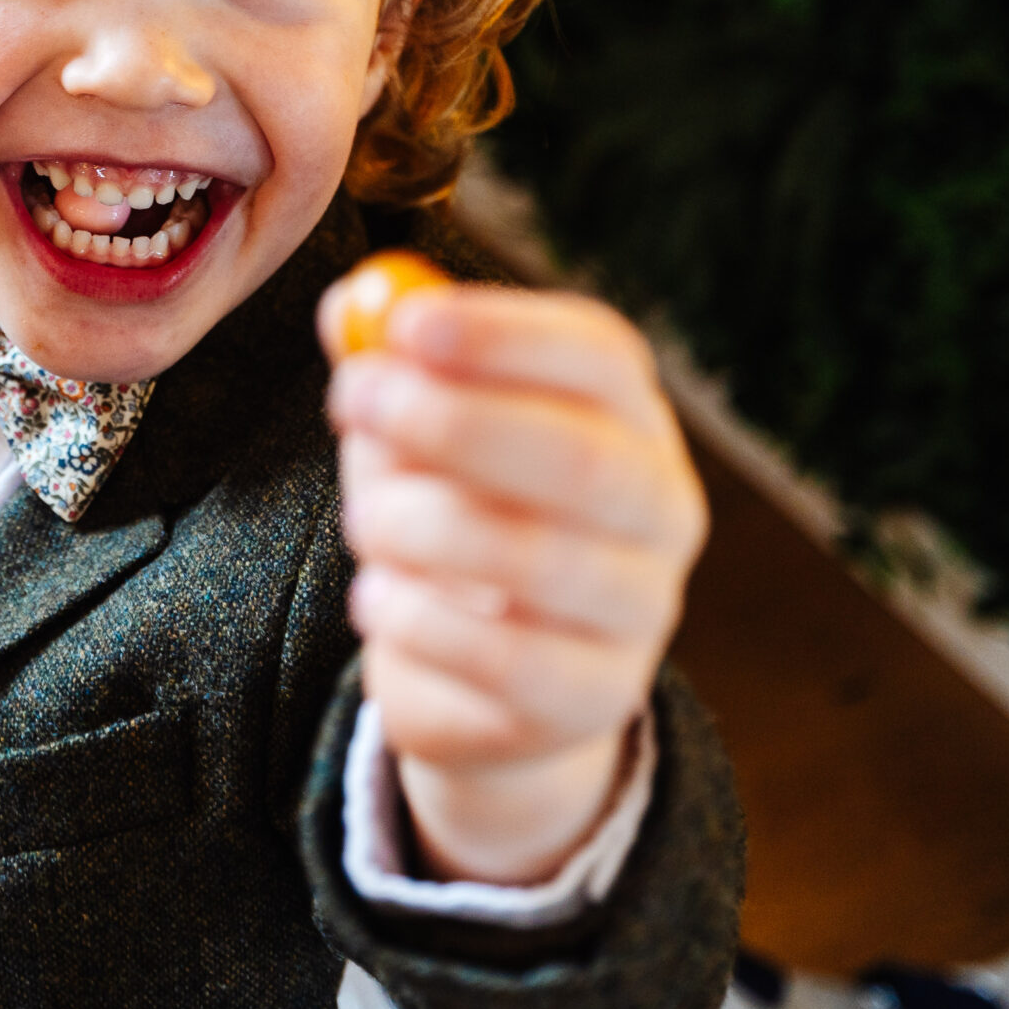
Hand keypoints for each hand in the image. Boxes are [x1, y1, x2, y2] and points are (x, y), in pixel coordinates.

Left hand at [320, 280, 705, 885]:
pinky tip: (379, 600)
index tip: (404, 324)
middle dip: (455, 422)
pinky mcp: (594, 700)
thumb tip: (348, 308)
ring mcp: (641, 611)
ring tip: (364, 522)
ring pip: (543, 561)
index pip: (600, 356)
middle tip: (353, 401)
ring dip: (423, 528)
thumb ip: (388, 368)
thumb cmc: (450, 513)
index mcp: (627, 416)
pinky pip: (509, 661)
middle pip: (586, 458)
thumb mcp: (414, 433)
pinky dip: (422, 620)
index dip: (503, 335)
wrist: (484, 676)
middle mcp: (660, 508)